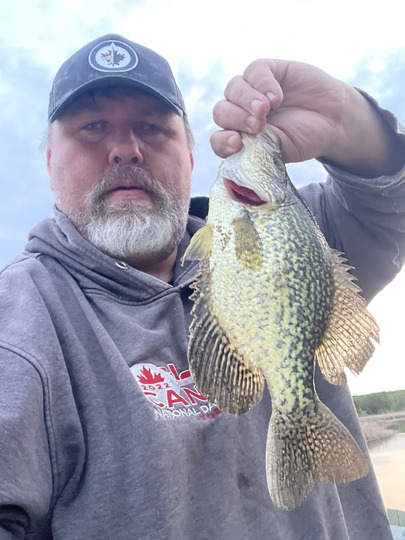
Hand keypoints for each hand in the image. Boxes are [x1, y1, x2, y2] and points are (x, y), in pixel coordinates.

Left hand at [210, 59, 403, 175]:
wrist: (334, 120)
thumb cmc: (305, 138)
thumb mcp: (282, 150)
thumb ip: (259, 149)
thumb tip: (237, 148)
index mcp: (240, 137)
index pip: (218, 139)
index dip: (222, 141)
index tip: (236, 143)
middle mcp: (241, 113)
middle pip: (221, 111)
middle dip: (235, 118)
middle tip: (258, 125)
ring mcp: (252, 90)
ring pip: (233, 88)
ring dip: (246, 99)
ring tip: (266, 108)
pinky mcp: (267, 70)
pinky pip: (254, 71)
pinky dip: (262, 82)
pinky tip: (276, 96)